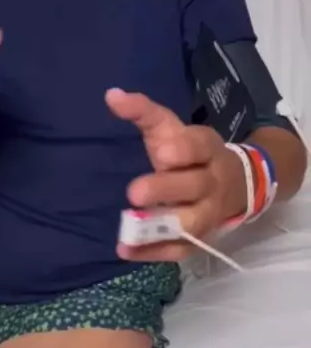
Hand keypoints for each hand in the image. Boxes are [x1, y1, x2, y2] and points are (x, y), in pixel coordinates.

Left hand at [106, 88, 246, 261]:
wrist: (237, 184)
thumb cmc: (191, 152)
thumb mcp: (171, 127)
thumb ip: (143, 112)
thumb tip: (111, 95)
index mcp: (207, 149)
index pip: (198, 147)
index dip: (183, 151)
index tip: (161, 153)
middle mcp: (212, 182)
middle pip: (194, 186)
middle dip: (165, 190)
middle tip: (134, 192)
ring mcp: (209, 213)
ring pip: (191, 223)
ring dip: (161, 226)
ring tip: (130, 225)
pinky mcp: (200, 239)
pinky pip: (180, 250)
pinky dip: (153, 252)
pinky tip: (125, 250)